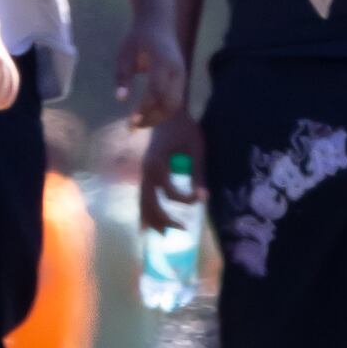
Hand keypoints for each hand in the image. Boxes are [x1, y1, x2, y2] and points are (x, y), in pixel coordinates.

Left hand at [114, 25, 186, 128]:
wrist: (159, 24)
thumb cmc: (138, 39)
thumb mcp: (125, 54)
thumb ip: (123, 76)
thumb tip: (121, 100)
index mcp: (163, 62)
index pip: (156, 92)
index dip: (144, 109)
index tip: (130, 121)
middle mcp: (177, 71)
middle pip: (170, 103)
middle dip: (152, 118)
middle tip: (132, 127)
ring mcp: (182, 76)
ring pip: (175, 105)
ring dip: (158, 118)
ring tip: (139, 124)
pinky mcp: (181, 80)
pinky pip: (175, 101)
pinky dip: (162, 111)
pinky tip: (147, 115)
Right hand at [137, 111, 206, 233]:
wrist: (169, 112)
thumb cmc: (185, 128)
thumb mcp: (196, 150)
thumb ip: (198, 173)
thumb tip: (204, 198)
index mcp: (157, 164)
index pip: (168, 192)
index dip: (184, 199)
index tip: (199, 199)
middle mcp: (146, 170)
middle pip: (149, 201)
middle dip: (162, 219)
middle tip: (179, 230)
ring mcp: (143, 171)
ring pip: (142, 200)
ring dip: (151, 218)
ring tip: (162, 234)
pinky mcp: (146, 170)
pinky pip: (142, 194)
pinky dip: (145, 209)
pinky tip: (148, 222)